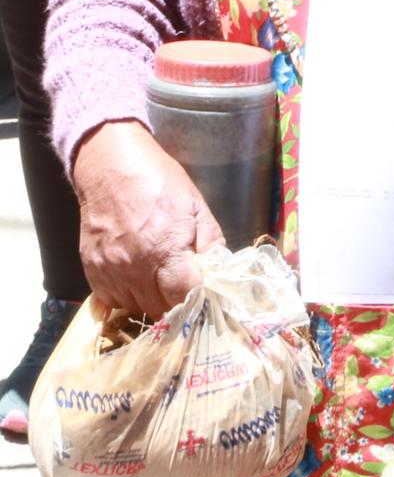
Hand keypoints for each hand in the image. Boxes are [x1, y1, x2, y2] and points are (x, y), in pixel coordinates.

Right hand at [73, 120, 224, 316]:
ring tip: (162, 284)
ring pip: (136, 308)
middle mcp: (136, 268)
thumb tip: (218, 270)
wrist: (111, 168)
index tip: (207, 299)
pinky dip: (127, 298)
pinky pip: (112, 301)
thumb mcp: (196, 206)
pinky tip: (138, 281)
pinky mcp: (92, 272)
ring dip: (152, 303)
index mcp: (166, 250)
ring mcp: (110, 272)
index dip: (199, 301)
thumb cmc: (159, 182)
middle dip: (178, 305)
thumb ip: (210, 241)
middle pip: (161, 308)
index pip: (185, 296)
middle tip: (187, 292)